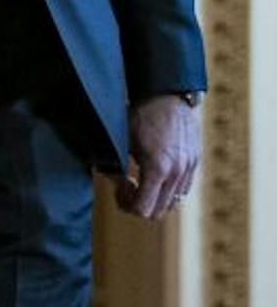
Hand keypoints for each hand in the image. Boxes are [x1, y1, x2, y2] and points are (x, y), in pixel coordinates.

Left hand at [113, 94, 200, 218]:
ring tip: (140, 181)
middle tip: (126, 188)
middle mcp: (177, 173)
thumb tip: (110, 179)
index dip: (126, 205)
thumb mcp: (122, 141)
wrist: (167, 95)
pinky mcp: (195, 163)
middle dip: (139, 204)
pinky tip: (154, 174)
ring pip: (173, 203)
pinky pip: (183, 189)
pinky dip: (168, 190)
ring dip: (155, 198)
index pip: (144, 209)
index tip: (119, 188)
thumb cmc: (141, 115)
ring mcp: (189, 169)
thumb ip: (117, 166)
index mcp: (158, 169)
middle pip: (159, 211)